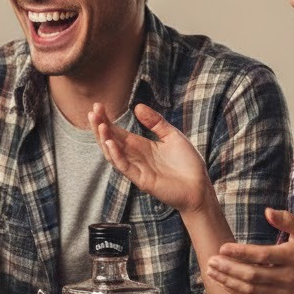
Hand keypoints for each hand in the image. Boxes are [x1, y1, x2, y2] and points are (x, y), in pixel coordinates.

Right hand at [89, 102, 212, 213]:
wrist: (200, 186)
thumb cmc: (187, 163)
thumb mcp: (172, 135)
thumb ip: (156, 122)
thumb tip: (137, 106)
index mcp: (140, 146)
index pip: (117, 132)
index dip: (106, 120)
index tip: (98, 106)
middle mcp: (134, 156)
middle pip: (110, 140)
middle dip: (100, 126)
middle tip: (93, 112)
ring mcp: (136, 168)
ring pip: (113, 153)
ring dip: (104, 139)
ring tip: (99, 124)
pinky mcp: (142, 179)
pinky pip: (124, 166)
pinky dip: (116, 155)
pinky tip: (110, 143)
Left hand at [205, 208, 293, 293]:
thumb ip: (288, 220)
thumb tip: (267, 211)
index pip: (263, 256)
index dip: (241, 253)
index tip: (222, 247)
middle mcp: (288, 276)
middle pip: (253, 275)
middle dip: (229, 269)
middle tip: (210, 261)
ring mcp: (284, 291)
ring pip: (251, 290)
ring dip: (229, 282)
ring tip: (211, 272)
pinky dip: (238, 292)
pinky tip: (224, 283)